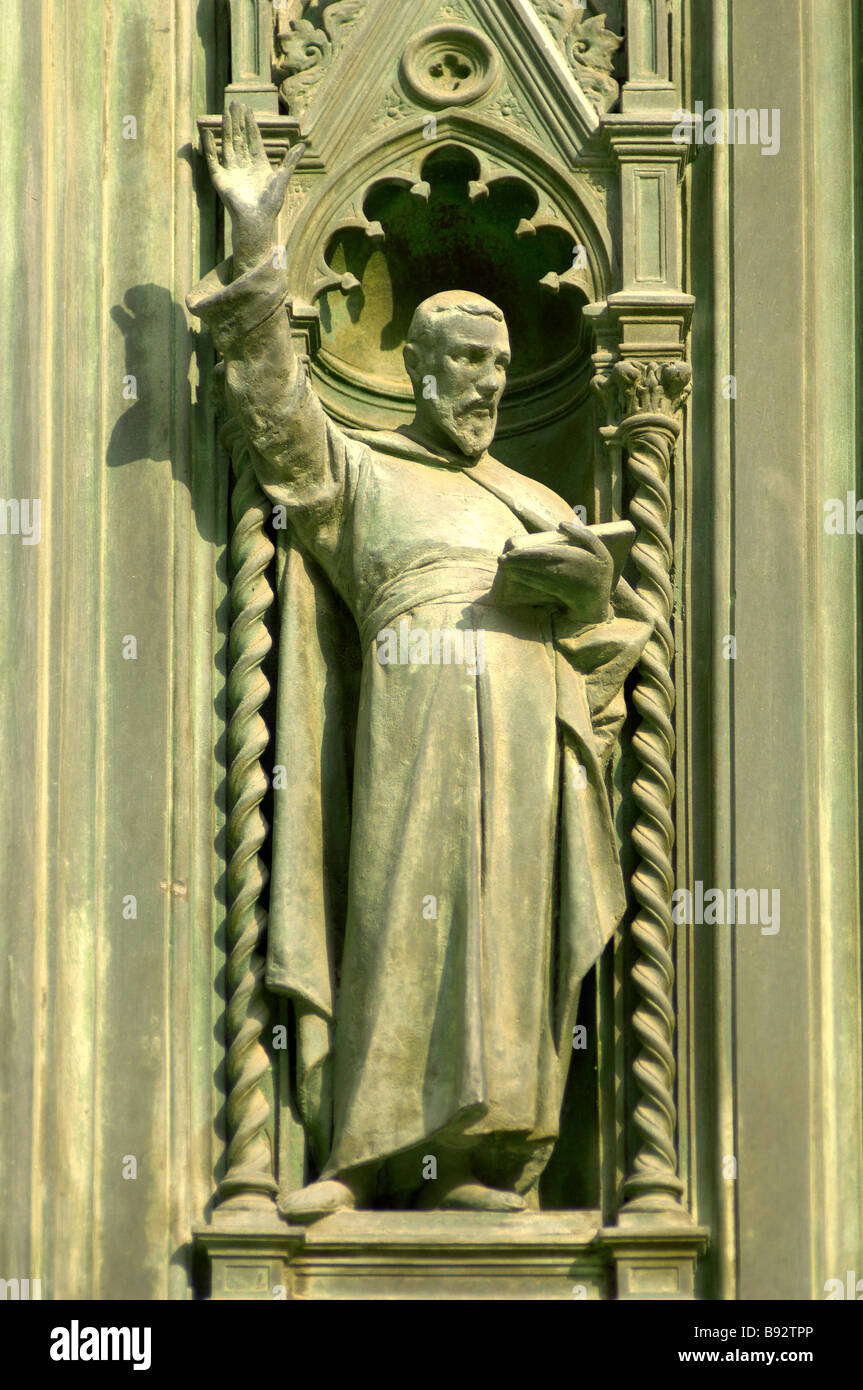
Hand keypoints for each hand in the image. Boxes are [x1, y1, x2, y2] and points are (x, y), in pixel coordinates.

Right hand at [202, 100, 304, 274]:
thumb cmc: (270, 204)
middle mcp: (244, 166)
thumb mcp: (282, 178)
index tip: (248, 109)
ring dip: (227, 129)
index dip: (251, 124)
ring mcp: (231, 171)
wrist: (256, 220)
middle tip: (236, 103)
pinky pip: (213, 160)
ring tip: (226, 113)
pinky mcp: (220, 179)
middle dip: (238, 121)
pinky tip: (207, 133)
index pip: (253, 139)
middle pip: (240, 138)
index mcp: (258, 165)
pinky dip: (209, 146)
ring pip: (228, 145)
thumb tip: (303, 145)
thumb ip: (290, 161)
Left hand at [494, 526, 612, 623]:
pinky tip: (516, 576)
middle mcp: (569, 568)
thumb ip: (582, 534)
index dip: (526, 553)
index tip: (511, 552)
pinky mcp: (560, 593)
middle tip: (502, 560)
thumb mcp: (598, 550)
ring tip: (505, 567)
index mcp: (577, 555)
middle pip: (537, 563)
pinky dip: (527, 580)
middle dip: (518, 561)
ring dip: (518, 571)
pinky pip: (540, 585)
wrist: (599, 600)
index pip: (545, 552)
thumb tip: (560, 524)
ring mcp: (564, 582)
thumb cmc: (597, 571)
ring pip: (536, 574)